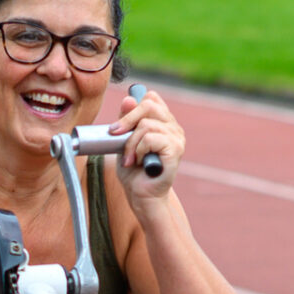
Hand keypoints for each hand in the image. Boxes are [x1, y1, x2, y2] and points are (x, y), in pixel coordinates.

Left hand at [112, 85, 183, 202]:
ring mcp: (177, 138)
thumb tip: (128, 98)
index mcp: (163, 122)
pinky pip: (150, 138)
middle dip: (126, 121)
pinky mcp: (176, 150)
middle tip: (115, 136)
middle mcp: (173, 127)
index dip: (132, 108)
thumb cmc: (134, 171)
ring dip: (131, 143)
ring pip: (146, 124)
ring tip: (130, 159)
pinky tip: (140, 162)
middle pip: (148, 105)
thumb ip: (126, 120)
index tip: (118, 127)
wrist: (141, 195)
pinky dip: (139, 150)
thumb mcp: (123, 140)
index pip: (151, 98)